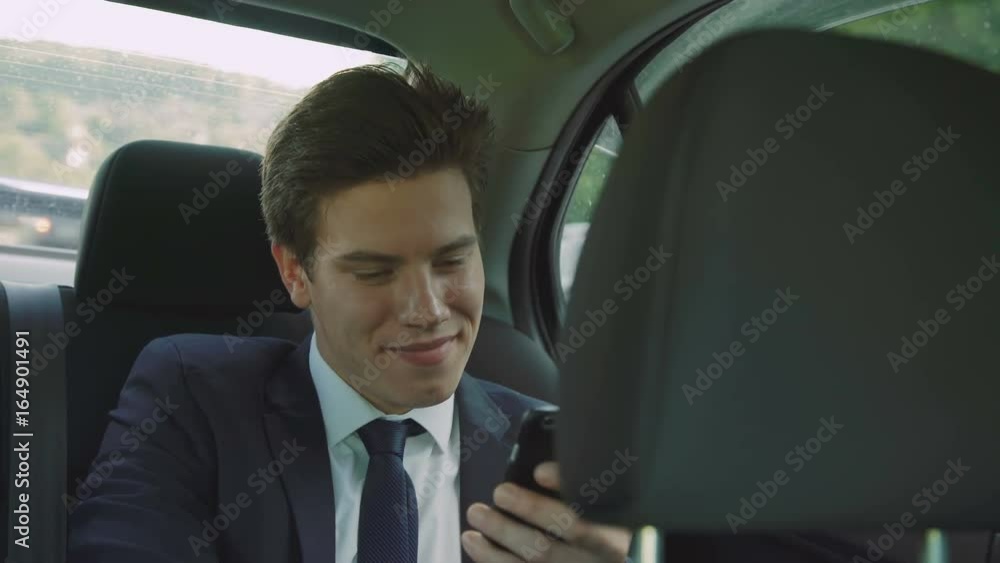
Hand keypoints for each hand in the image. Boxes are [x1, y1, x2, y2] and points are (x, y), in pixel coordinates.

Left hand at [462, 461, 632, 561]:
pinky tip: (474, 542)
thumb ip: (576, 481)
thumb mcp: (595, 502)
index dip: (568, 487)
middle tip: (500, 491)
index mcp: (616, 528)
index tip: (541, 471)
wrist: (585, 560)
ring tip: (476, 513)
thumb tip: (542, 458)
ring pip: (539, 557)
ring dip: (502, 534)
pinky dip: (492, 558)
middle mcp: (601, 554)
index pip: (598, 505)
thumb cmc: (587, 522)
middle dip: (530, 509)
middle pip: (569, 531)